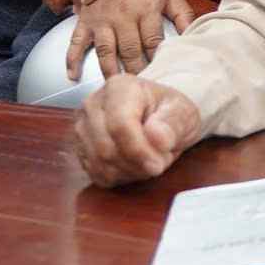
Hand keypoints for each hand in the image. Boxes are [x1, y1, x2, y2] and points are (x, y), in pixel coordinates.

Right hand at [66, 0, 195, 79]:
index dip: (157, 59)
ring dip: (110, 71)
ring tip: (117, 87)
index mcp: (145, 8)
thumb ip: (183, 15)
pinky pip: (76, 42)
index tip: (161, 74)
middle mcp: (122, 14)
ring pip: (105, 51)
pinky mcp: (85, 21)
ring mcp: (102, 18)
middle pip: (130, 50)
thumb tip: (192, 37)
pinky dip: (72, 60)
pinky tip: (73, 77)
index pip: (152, 41)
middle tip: (142, 88)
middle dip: (136, 71)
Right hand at [72, 74, 203, 187]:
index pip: (119, 126)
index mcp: (119, 87)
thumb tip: (156, 137)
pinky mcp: (81, 148)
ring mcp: (82, 127)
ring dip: (130, 172)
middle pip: (106, 148)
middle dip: (136, 164)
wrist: (159, 116)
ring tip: (149, 160)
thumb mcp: (183, 112)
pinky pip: (96, 174)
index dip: (138, 151)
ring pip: (100, 164)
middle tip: (160, 162)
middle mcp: (93, 104)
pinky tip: (135, 166)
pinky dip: (119, 177)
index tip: (158, 165)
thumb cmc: (170, 111)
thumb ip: (172, 123)